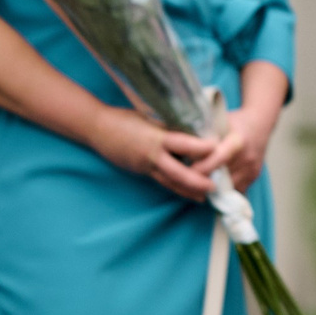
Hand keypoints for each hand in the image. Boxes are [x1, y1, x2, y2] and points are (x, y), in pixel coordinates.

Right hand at [93, 107, 221, 199]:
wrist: (98, 129)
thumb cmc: (126, 119)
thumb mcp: (151, 118)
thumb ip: (170, 125)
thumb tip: (194, 127)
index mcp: (157, 137)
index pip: (184, 144)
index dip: (201, 147)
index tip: (217, 147)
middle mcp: (153, 155)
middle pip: (178, 173)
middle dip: (197, 181)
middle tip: (214, 186)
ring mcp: (146, 166)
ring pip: (170, 182)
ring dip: (188, 190)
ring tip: (204, 196)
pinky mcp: (142, 171)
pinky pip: (161, 181)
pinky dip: (175, 187)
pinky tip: (186, 192)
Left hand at [189, 101, 279, 189]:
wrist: (260, 124)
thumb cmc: (235, 121)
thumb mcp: (220, 121)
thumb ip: (204, 132)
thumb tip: (178, 138)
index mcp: (238, 141)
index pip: (218, 158)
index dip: (201, 167)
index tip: (186, 170)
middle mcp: (247, 157)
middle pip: (221, 176)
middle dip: (202, 180)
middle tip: (186, 181)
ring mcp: (251, 169)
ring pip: (227, 187)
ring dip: (212, 187)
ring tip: (197, 183)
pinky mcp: (253, 177)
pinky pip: (235, 189)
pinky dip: (223, 189)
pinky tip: (212, 183)